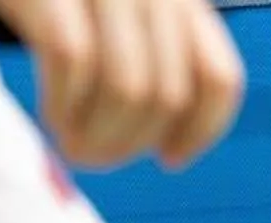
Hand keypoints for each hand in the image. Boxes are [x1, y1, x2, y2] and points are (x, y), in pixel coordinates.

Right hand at [0, 0, 245, 170]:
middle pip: (167, 95)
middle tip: (93, 157)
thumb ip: (158, 66)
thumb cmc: (60, 3)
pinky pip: (71, 59)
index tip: (168, 159)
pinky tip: (51, 116)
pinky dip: (62, 104)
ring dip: (97, 135)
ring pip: (127, 87)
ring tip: (72, 145)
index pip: (218, 79)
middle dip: (130, 143)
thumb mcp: (123, 23)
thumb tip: (172, 149)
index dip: (200, 131)